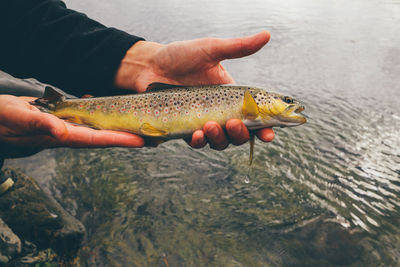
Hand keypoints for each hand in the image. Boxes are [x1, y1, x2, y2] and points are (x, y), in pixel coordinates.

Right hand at [0, 95, 143, 157]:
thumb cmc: (1, 120)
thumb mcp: (17, 119)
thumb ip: (39, 124)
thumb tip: (62, 132)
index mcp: (61, 136)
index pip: (95, 140)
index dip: (118, 140)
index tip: (140, 141)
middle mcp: (68, 135)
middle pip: (104, 138)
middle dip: (127, 138)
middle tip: (151, 137)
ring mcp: (67, 129)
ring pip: (98, 130)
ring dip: (118, 129)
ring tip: (139, 126)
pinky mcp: (64, 121)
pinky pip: (88, 120)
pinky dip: (102, 116)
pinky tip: (111, 110)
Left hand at [114, 31, 274, 148]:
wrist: (150, 66)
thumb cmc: (180, 56)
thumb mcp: (211, 49)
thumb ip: (238, 47)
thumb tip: (267, 34)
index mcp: (231, 94)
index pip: (254, 115)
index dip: (265, 127)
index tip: (269, 135)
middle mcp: (220, 111)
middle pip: (240, 133)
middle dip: (241, 134)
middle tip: (233, 124)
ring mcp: (203, 121)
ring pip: (221, 142)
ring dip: (220, 138)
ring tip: (210, 126)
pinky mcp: (186, 128)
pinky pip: (198, 142)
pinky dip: (199, 142)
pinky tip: (196, 134)